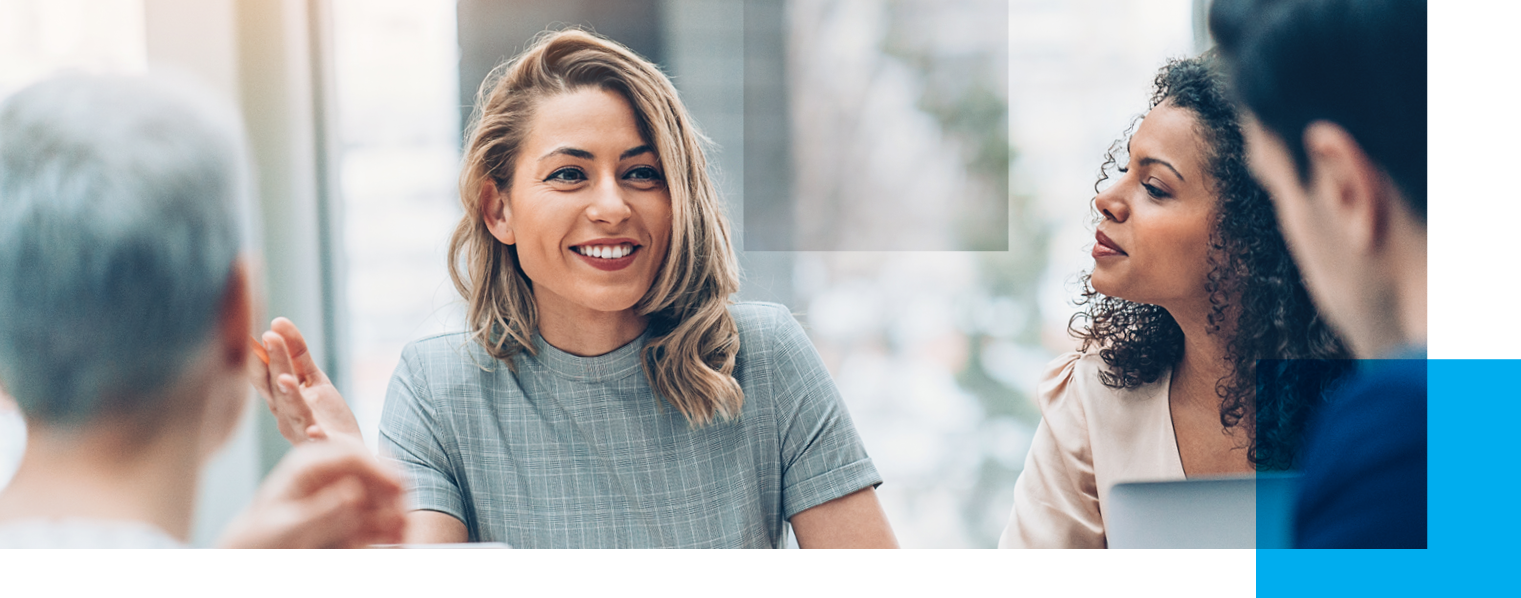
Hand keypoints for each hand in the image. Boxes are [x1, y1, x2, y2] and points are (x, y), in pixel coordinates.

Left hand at [218, 438, 406, 547]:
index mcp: (308, 466)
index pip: (352, 455)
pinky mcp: (346, 515)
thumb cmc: (258, 541)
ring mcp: (339, 494)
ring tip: (400, 534)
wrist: (251, 557)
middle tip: (402, 517)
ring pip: (378, 497)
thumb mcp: (287, 528)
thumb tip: (354, 494)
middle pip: (371, 474)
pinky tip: (393, 538)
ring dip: (392, 513)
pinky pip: (373, 517)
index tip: (400, 487)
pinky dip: (385, 526)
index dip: (380, 469)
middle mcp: (328, 475)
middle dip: (391, 494)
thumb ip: (321, 513)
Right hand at [248, 317, 361, 443]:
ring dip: (288, 394)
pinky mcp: (323, 447)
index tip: (260, 331)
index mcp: (280, 398)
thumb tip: (278, 320)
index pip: (265, 373)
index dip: (261, 353)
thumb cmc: (328, 418)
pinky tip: (315, 431)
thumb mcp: (314, 380)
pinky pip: (317, 442)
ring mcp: (302, 431)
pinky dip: (315, 436)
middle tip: (269, 337)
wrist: (351, 458)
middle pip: (276, 385)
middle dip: (274, 362)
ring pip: (293, 410)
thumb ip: (297, 353)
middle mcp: (285, 415)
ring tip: (286, 379)